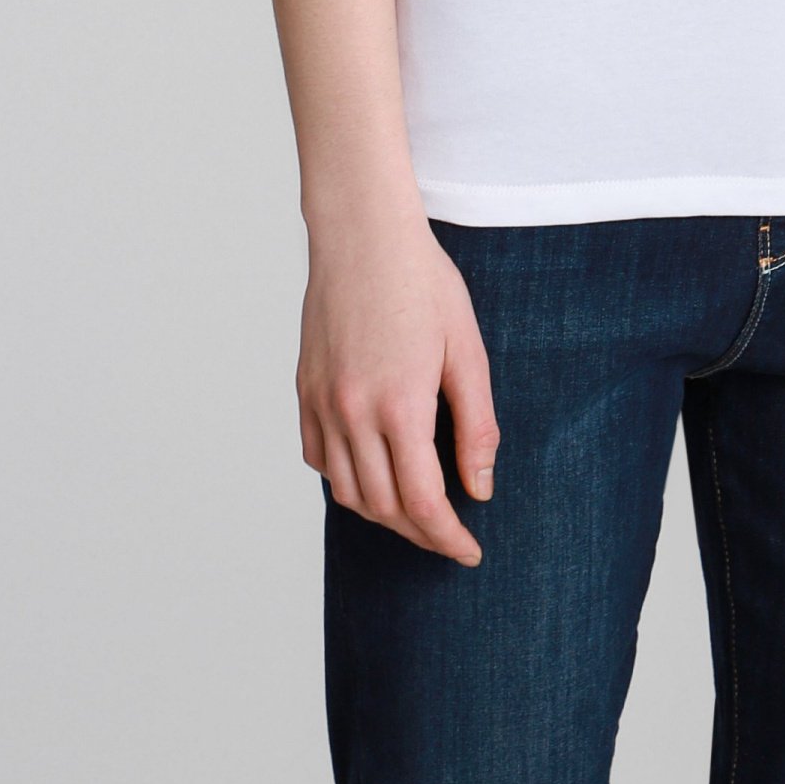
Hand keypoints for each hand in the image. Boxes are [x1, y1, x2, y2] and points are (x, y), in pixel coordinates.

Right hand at [297, 206, 500, 563]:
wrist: (363, 233)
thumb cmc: (422, 281)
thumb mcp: (466, 350)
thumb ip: (476, 425)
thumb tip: (480, 488)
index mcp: (399, 405)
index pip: (422, 503)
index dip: (447, 537)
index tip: (469, 551)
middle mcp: (352, 412)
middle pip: (383, 508)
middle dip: (420, 533)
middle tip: (450, 534)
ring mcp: (322, 402)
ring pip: (345, 492)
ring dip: (382, 514)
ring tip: (415, 512)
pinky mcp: (304, 389)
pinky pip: (318, 458)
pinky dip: (344, 481)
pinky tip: (372, 473)